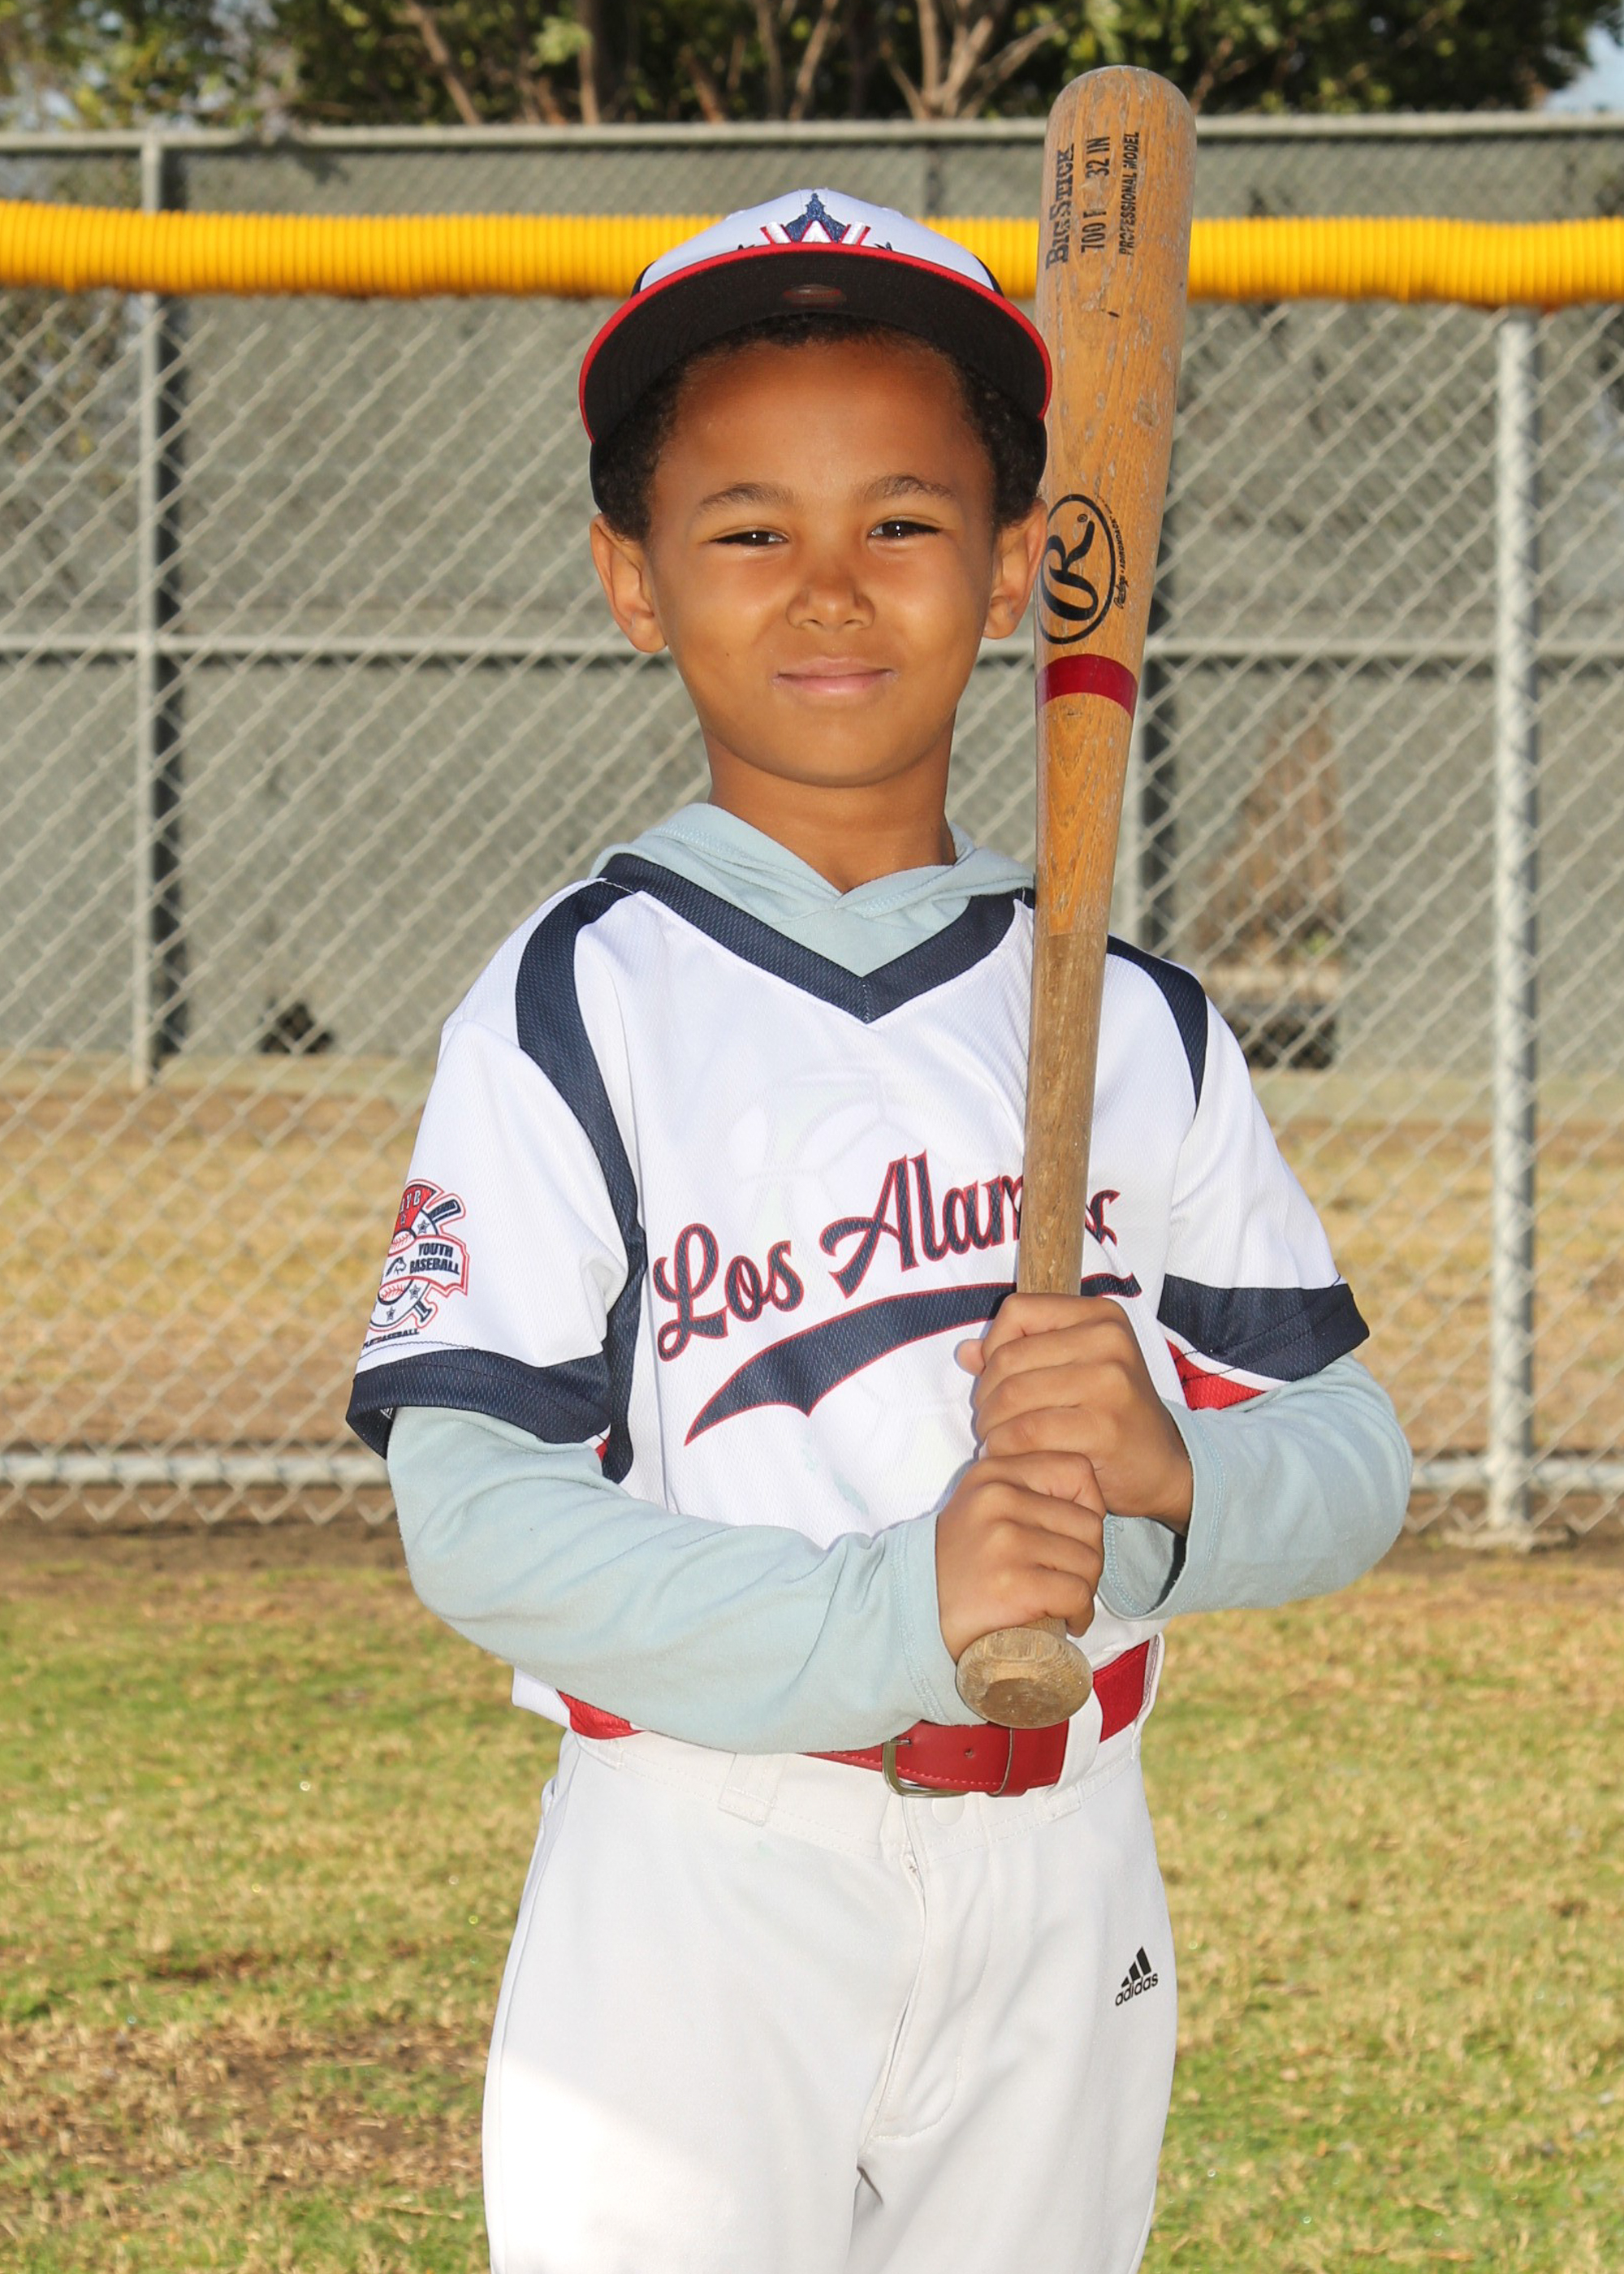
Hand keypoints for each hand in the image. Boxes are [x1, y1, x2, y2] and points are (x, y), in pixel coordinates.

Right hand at [934, 1451, 1104, 1660]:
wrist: (915, 1609)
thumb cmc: (961, 1562)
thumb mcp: (984, 1505)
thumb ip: (1027, 1490)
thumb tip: (1091, 1501)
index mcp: (995, 1472)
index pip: (1076, 1470)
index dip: (1090, 1506)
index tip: (1071, 1536)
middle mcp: (999, 1498)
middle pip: (1089, 1524)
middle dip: (1089, 1558)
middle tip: (1070, 1579)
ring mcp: (1004, 1541)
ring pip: (1089, 1561)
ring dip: (1085, 1589)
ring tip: (1064, 1601)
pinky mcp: (1012, 1584)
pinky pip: (1077, 1594)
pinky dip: (1080, 1613)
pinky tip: (1068, 1620)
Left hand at [957, 1294, 1193, 1533]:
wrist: (1162, 1465)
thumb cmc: (1109, 1415)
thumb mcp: (1073, 1370)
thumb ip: (1019, 1353)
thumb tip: (965, 1352)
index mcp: (1100, 1316)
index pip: (1017, 1311)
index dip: (993, 1347)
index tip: (997, 1381)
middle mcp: (1109, 1340)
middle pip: (1008, 1357)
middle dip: (986, 1396)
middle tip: (990, 1423)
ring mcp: (1110, 1381)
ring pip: (1012, 1396)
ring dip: (992, 1427)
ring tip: (997, 1441)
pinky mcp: (1104, 1426)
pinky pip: (1027, 1432)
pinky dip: (1007, 1449)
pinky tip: (1013, 1458)